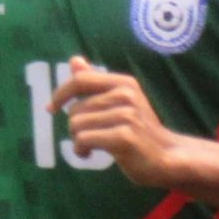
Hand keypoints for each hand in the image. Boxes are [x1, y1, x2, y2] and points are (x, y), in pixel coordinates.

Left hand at [48, 57, 178, 185]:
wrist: (167, 156)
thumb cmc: (140, 130)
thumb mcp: (119, 102)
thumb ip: (95, 82)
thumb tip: (74, 61)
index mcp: (125, 83)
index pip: (80, 80)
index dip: (60, 93)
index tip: (51, 108)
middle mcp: (126, 96)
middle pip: (75, 109)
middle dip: (75, 126)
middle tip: (90, 136)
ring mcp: (127, 116)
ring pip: (76, 125)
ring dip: (78, 139)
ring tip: (92, 146)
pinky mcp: (124, 137)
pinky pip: (83, 139)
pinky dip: (80, 149)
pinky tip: (89, 154)